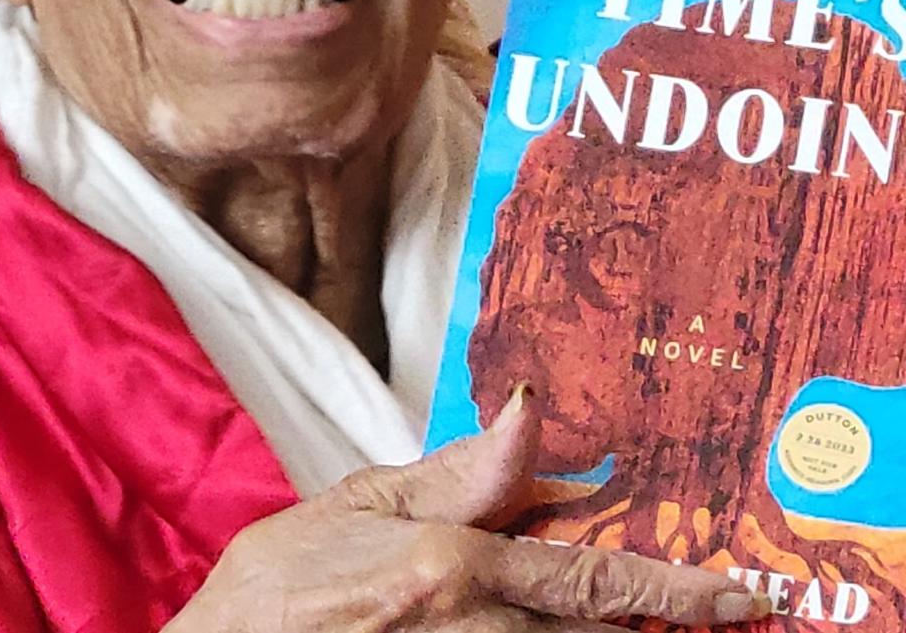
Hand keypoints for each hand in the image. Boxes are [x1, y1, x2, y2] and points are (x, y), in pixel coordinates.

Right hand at [163, 386, 770, 631]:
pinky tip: (551, 616)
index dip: (671, 588)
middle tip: (710, 605)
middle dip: (654, 619)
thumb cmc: (285, 577)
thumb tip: (529, 411)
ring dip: (609, 631)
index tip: (737, 596)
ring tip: (638, 607)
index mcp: (452, 563)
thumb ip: (462, 468)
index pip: (586, 572)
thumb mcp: (368, 501)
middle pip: (594, 629)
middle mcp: (467, 627)